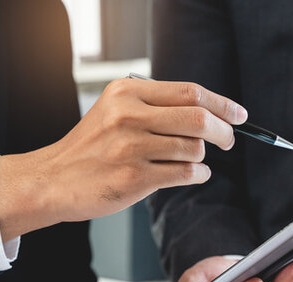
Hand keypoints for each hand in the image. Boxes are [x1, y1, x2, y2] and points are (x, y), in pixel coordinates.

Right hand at [0, 79, 247, 239]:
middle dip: (223, 131)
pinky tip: (192, 174)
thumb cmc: (91, 148)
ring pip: (194, 148)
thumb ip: (156, 106)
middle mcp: (129, 115)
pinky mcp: (134, 178)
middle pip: (198, 117)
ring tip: (194, 161)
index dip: (222, 104)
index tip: (238, 114)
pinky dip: (197, 175)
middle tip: (229, 140)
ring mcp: (131, 147)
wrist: (54, 179)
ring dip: (203, 157)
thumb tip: (209, 111)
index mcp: (127, 92)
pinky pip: (184, 173)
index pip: (190, 92)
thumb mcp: (116, 110)